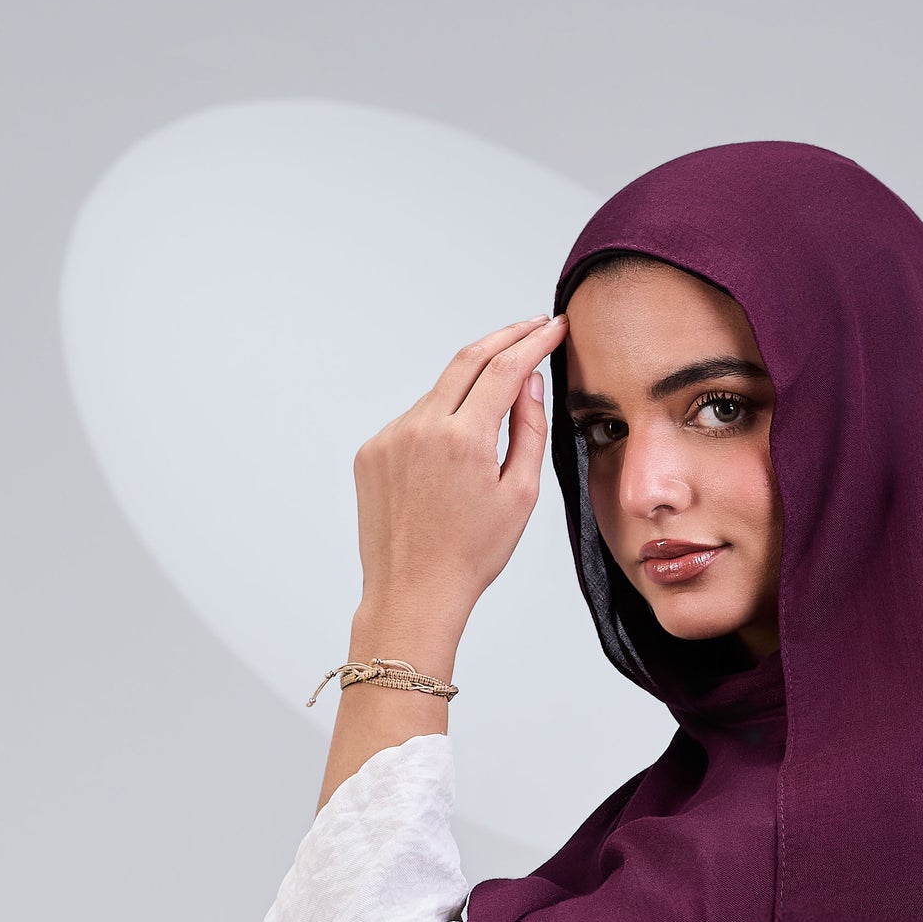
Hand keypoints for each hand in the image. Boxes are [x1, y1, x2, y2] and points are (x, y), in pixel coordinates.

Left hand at [315, 314, 566, 809]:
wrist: (413, 593)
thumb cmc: (470, 556)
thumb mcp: (519, 495)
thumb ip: (528, 430)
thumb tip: (529, 382)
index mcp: (463, 437)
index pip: (504, 367)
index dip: (533, 341)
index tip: (551, 328)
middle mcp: (421, 426)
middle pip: (467, 359)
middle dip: (503, 338)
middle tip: (531, 328)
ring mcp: (390, 436)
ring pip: (438, 392)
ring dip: (468, 387)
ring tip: (495, 405)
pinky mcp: (371, 451)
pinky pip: (413, 420)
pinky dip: (437, 420)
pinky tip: (452, 455)